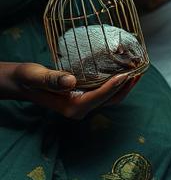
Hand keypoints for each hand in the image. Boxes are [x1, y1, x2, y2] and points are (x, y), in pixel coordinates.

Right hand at [0, 61, 137, 118]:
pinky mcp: (85, 98)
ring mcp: (84, 105)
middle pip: (111, 99)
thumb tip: (71, 82)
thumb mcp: (35, 75)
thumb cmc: (27, 78)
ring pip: (112, 97)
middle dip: (126, 86)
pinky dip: (118, 83)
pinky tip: (124, 70)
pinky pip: (107, 93)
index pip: (99, 97)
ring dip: (126, 85)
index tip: (126, 73)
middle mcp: (80, 109)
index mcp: (71, 107)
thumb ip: (51, 79)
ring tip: (137, 69)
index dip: (114, 86)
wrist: (22, 83)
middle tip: (139, 69)